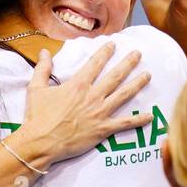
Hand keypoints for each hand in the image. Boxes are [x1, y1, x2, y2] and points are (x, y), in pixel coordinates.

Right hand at [17, 44, 151, 163]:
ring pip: (124, 95)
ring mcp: (100, 113)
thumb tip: (44, 52)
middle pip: (115, 76)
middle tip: (138, 54)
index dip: (105, 52)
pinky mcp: (103, 129)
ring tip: (148, 75)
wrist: (41, 142)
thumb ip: (42, 68)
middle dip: (128, 63)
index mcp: (78, 85)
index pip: (96, 63)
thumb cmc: (37, 117)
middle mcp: (92, 96)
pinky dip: (138, 120)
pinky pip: (124, 124)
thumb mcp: (36, 88)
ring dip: (137, 84)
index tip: (114, 44)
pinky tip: (150, 116)